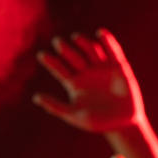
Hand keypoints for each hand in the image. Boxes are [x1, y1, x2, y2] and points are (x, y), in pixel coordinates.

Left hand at [32, 29, 146, 133]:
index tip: (41, 55)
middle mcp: (86, 73)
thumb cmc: (97, 122)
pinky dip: (108, 42)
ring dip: (83, 43)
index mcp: (74, 83)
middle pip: (73, 57)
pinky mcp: (118, 67)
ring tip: (75, 37)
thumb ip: (55, 107)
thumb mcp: (74, 115)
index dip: (50, 62)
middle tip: (57, 41)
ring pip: (90, 51)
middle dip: (65, 49)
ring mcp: (102, 68)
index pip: (59, 69)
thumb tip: (35, 97)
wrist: (122, 124)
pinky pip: (112, 52)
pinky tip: (100, 33)